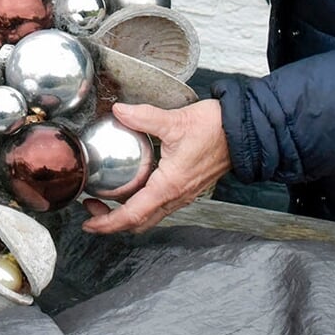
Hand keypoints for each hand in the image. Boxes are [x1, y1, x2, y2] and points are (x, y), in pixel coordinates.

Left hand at [80, 99, 228, 233]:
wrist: (244, 131)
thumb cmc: (216, 129)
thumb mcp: (175, 120)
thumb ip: (143, 116)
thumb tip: (119, 111)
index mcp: (170, 186)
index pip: (133, 215)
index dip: (108, 222)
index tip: (89, 222)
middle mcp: (177, 196)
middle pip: (140, 222)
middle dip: (112, 221)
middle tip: (91, 207)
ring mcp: (184, 194)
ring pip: (151, 215)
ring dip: (127, 213)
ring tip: (107, 197)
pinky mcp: (188, 187)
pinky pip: (161, 204)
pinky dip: (142, 202)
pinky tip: (133, 184)